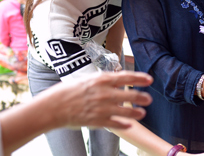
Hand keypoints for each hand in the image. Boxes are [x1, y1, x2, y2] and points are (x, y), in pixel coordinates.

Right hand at [38, 71, 152, 129]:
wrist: (53, 106)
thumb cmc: (68, 91)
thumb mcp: (87, 79)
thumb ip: (102, 81)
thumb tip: (115, 79)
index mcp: (102, 80)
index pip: (126, 76)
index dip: (140, 78)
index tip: (149, 79)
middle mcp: (105, 93)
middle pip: (130, 94)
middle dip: (142, 97)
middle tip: (149, 98)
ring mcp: (102, 108)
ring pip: (126, 111)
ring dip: (136, 112)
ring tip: (142, 113)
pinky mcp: (98, 121)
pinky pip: (116, 124)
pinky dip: (124, 125)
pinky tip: (129, 125)